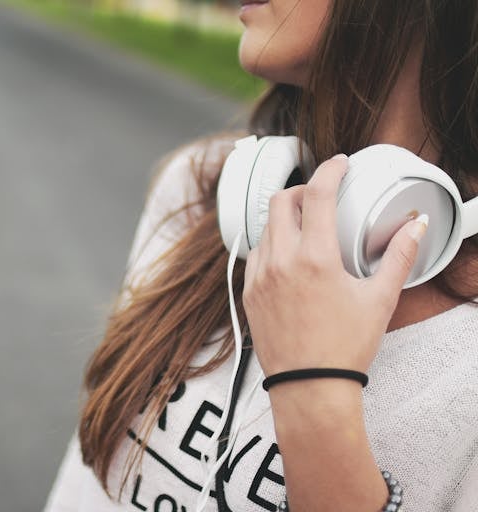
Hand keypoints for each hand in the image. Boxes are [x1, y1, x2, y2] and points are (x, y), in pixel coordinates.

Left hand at [242, 154, 427, 376]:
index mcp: (315, 258)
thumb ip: (398, 256)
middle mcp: (281, 262)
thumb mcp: (380, 299)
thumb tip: (416, 227)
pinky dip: (271, 244)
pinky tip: (287, 255)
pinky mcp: (248, 293)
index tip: (339, 164)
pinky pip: (255, 254)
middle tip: (321, 196)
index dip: (329, 170)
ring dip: (285, 218)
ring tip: (307, 227)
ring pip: (265, 227)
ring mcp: (259, 277)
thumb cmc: (345, 347)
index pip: (317, 194)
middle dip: (302, 190)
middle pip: (281, 201)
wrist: (309, 387)